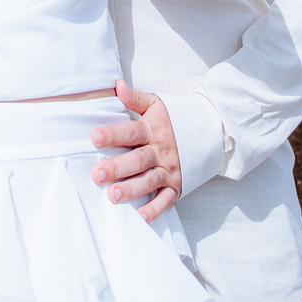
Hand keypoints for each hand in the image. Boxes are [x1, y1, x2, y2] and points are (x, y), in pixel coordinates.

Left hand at [90, 80, 181, 222]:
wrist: (207, 132)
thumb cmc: (172, 119)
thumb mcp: (156, 104)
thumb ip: (135, 97)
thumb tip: (116, 85)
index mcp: (153, 130)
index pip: (131, 132)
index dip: (113, 134)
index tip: (94, 137)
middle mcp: (161, 151)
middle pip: (138, 160)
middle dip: (117, 167)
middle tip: (97, 174)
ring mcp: (169, 170)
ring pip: (149, 181)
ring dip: (132, 189)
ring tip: (113, 195)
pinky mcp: (176, 186)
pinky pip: (166, 200)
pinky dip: (155, 209)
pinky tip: (141, 216)